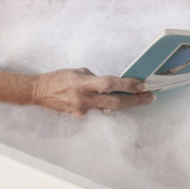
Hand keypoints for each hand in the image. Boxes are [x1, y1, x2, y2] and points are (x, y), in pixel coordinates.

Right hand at [31, 68, 153, 115]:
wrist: (39, 92)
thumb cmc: (59, 77)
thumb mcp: (79, 71)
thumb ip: (95, 78)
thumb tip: (111, 84)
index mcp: (83, 82)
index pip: (110, 84)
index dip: (128, 85)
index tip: (143, 85)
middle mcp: (84, 98)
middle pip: (116, 102)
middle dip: (136, 100)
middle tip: (151, 96)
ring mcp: (82, 110)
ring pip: (110, 108)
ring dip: (126, 104)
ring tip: (140, 99)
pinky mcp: (79, 116)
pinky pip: (97, 111)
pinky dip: (106, 105)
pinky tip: (113, 101)